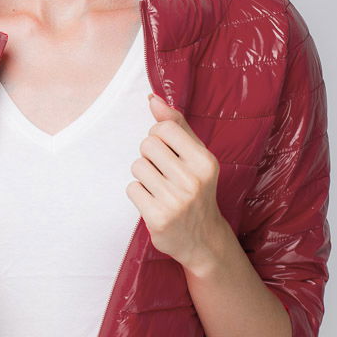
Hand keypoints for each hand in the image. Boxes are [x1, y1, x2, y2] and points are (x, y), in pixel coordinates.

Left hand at [125, 93, 227, 272]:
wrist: (203, 238)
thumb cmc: (197, 188)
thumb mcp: (195, 155)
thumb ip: (176, 125)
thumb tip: (153, 98)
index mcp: (205, 161)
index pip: (163, 128)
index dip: (159, 137)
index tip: (170, 152)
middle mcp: (192, 180)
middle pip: (147, 145)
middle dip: (150, 156)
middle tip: (164, 173)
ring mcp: (175, 201)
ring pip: (137, 167)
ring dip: (144, 176)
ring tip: (160, 188)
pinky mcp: (158, 218)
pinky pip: (132, 188)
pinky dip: (139, 193)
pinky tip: (154, 202)